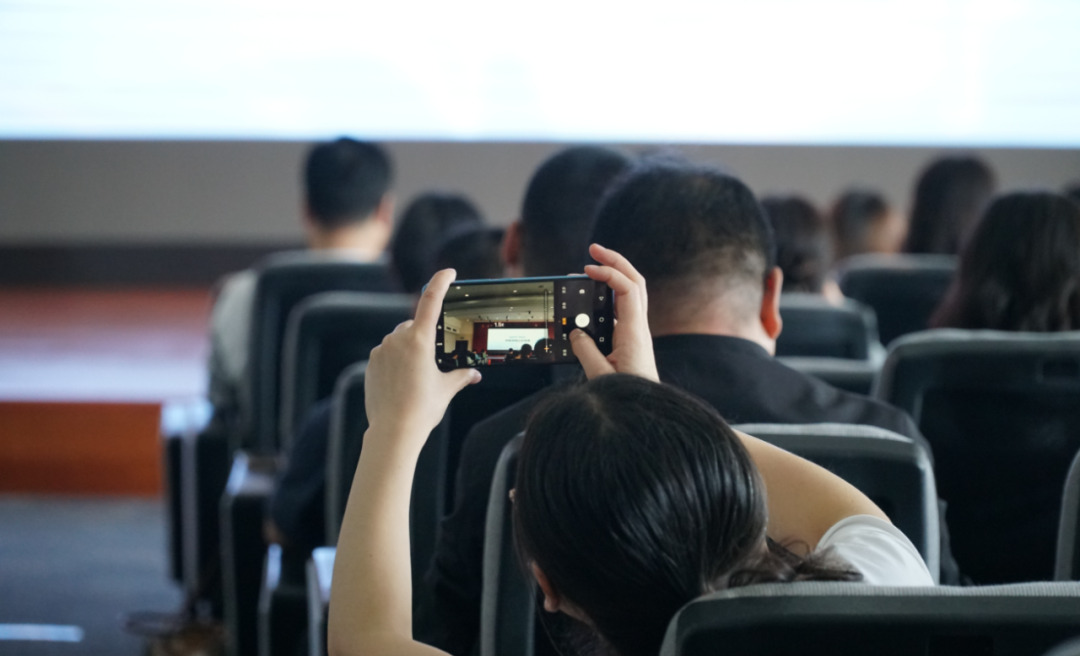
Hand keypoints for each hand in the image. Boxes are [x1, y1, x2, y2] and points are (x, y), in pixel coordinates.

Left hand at [364, 269, 480, 449]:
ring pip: (399, 341)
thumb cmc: (423, 408)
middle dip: (424, 338)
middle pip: (414, 326)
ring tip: (416, 380)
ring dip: (409, 351)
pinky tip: (402, 383)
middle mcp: (397, 339)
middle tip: (433, 363)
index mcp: (419, 340)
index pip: (430, 301)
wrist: (393, 430)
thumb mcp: (447, 389)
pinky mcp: (371, 363)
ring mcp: (381, 350)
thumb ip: (461, 376)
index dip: (440, 282)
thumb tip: (474, 375)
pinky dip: (396, 362)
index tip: (449, 272)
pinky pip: (387, 354)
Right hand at [570, 244, 658, 381]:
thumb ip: (585, 350)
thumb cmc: (628, 394)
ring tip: (590, 268)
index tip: (587, 270)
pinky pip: (622, 308)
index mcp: (634, 332)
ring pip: (630, 292)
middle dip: (615, 261)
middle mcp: (638, 327)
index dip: (609, 273)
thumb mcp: (600, 374)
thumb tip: (575, 331)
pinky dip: (609, 295)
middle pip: (634, 281)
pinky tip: (593, 297)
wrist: (647, 409)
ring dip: (613, 275)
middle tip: (594, 249)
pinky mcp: (631, 339)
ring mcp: (636, 332)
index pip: (627, 289)